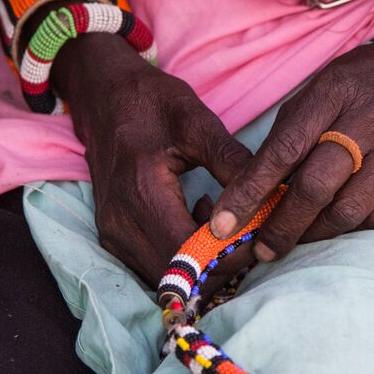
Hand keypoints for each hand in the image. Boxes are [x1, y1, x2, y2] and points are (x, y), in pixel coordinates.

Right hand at [54, 33, 251, 283]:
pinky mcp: (111, 237)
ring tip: (221, 224)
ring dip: (200, 263)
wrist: (102, 97)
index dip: (229, 255)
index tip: (257, 233)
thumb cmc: (150, 102)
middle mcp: (121, 222)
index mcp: (142, 191)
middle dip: (219, 263)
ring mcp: (112, 233)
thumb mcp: (196, 121)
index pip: (191, 253)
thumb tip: (271, 195)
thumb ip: (231, 161)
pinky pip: (151, 266)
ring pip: (165, 276)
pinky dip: (181, 257)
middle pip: (179, 274)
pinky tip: (196, 223)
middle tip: (246, 233)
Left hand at [208, 14, 373, 259]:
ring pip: (349, 211)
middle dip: (282, 226)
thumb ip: (288, 137)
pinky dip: (353, 227)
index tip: (224, 225)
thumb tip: (251, 195)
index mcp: (334, 91)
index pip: (284, 149)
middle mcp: (372, 118)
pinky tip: (338, 220)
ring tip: (297, 236)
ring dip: (315, 232)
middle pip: (317, 187)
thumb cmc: (360, 86)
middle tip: (261, 248)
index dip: (250, 190)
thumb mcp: (318, 90)